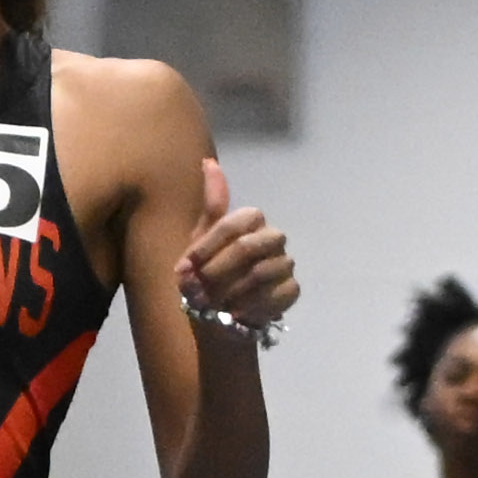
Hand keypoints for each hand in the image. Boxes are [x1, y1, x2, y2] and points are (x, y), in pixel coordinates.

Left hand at [177, 160, 296, 331]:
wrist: (220, 316)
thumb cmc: (208, 274)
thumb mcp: (201, 240)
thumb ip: (211, 205)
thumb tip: (209, 161)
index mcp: (252, 221)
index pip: (231, 224)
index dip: (206, 248)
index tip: (185, 268)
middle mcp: (273, 238)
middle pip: (246, 248)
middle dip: (216, 272)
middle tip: (197, 291)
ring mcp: (285, 264)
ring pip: (259, 274)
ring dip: (229, 292)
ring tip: (212, 305)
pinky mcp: (292, 290)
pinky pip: (274, 296)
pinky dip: (249, 307)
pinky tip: (235, 313)